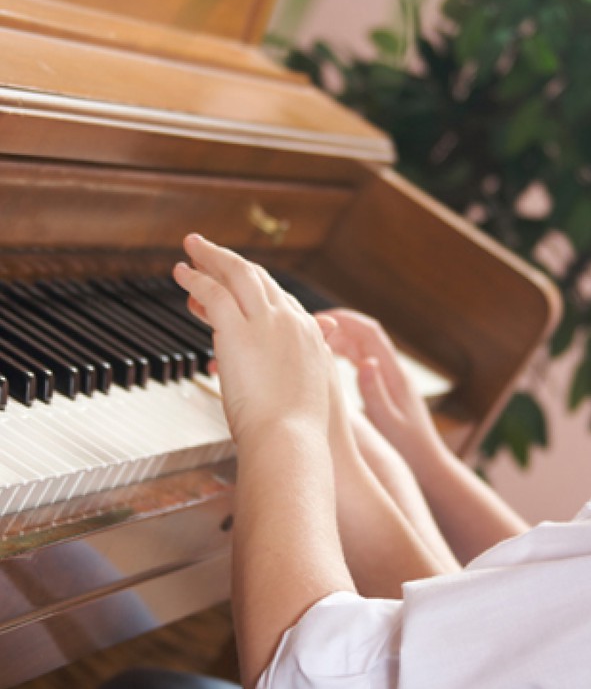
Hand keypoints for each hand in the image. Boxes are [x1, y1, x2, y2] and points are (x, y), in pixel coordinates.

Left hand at [173, 234, 336, 446]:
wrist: (291, 440)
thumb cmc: (297, 431)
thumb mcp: (307, 396)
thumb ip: (295, 377)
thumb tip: (277, 380)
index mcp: (310, 336)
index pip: (279, 299)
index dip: (252, 288)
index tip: (231, 287)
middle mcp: (291, 321)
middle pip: (260, 278)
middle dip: (232, 262)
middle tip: (209, 252)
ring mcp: (266, 322)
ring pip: (238, 274)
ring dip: (212, 257)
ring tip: (192, 247)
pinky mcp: (238, 330)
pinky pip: (213, 292)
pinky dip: (196, 278)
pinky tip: (181, 273)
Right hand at [316, 309, 445, 473]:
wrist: (429, 462)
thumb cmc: (410, 446)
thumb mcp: (389, 421)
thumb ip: (375, 392)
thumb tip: (366, 360)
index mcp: (396, 374)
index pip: (371, 333)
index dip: (346, 320)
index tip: (321, 318)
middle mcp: (395, 370)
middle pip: (366, 334)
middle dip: (340, 325)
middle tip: (310, 329)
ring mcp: (391, 376)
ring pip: (364, 346)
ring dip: (341, 339)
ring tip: (315, 342)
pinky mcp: (387, 385)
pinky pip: (364, 360)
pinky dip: (346, 354)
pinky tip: (330, 359)